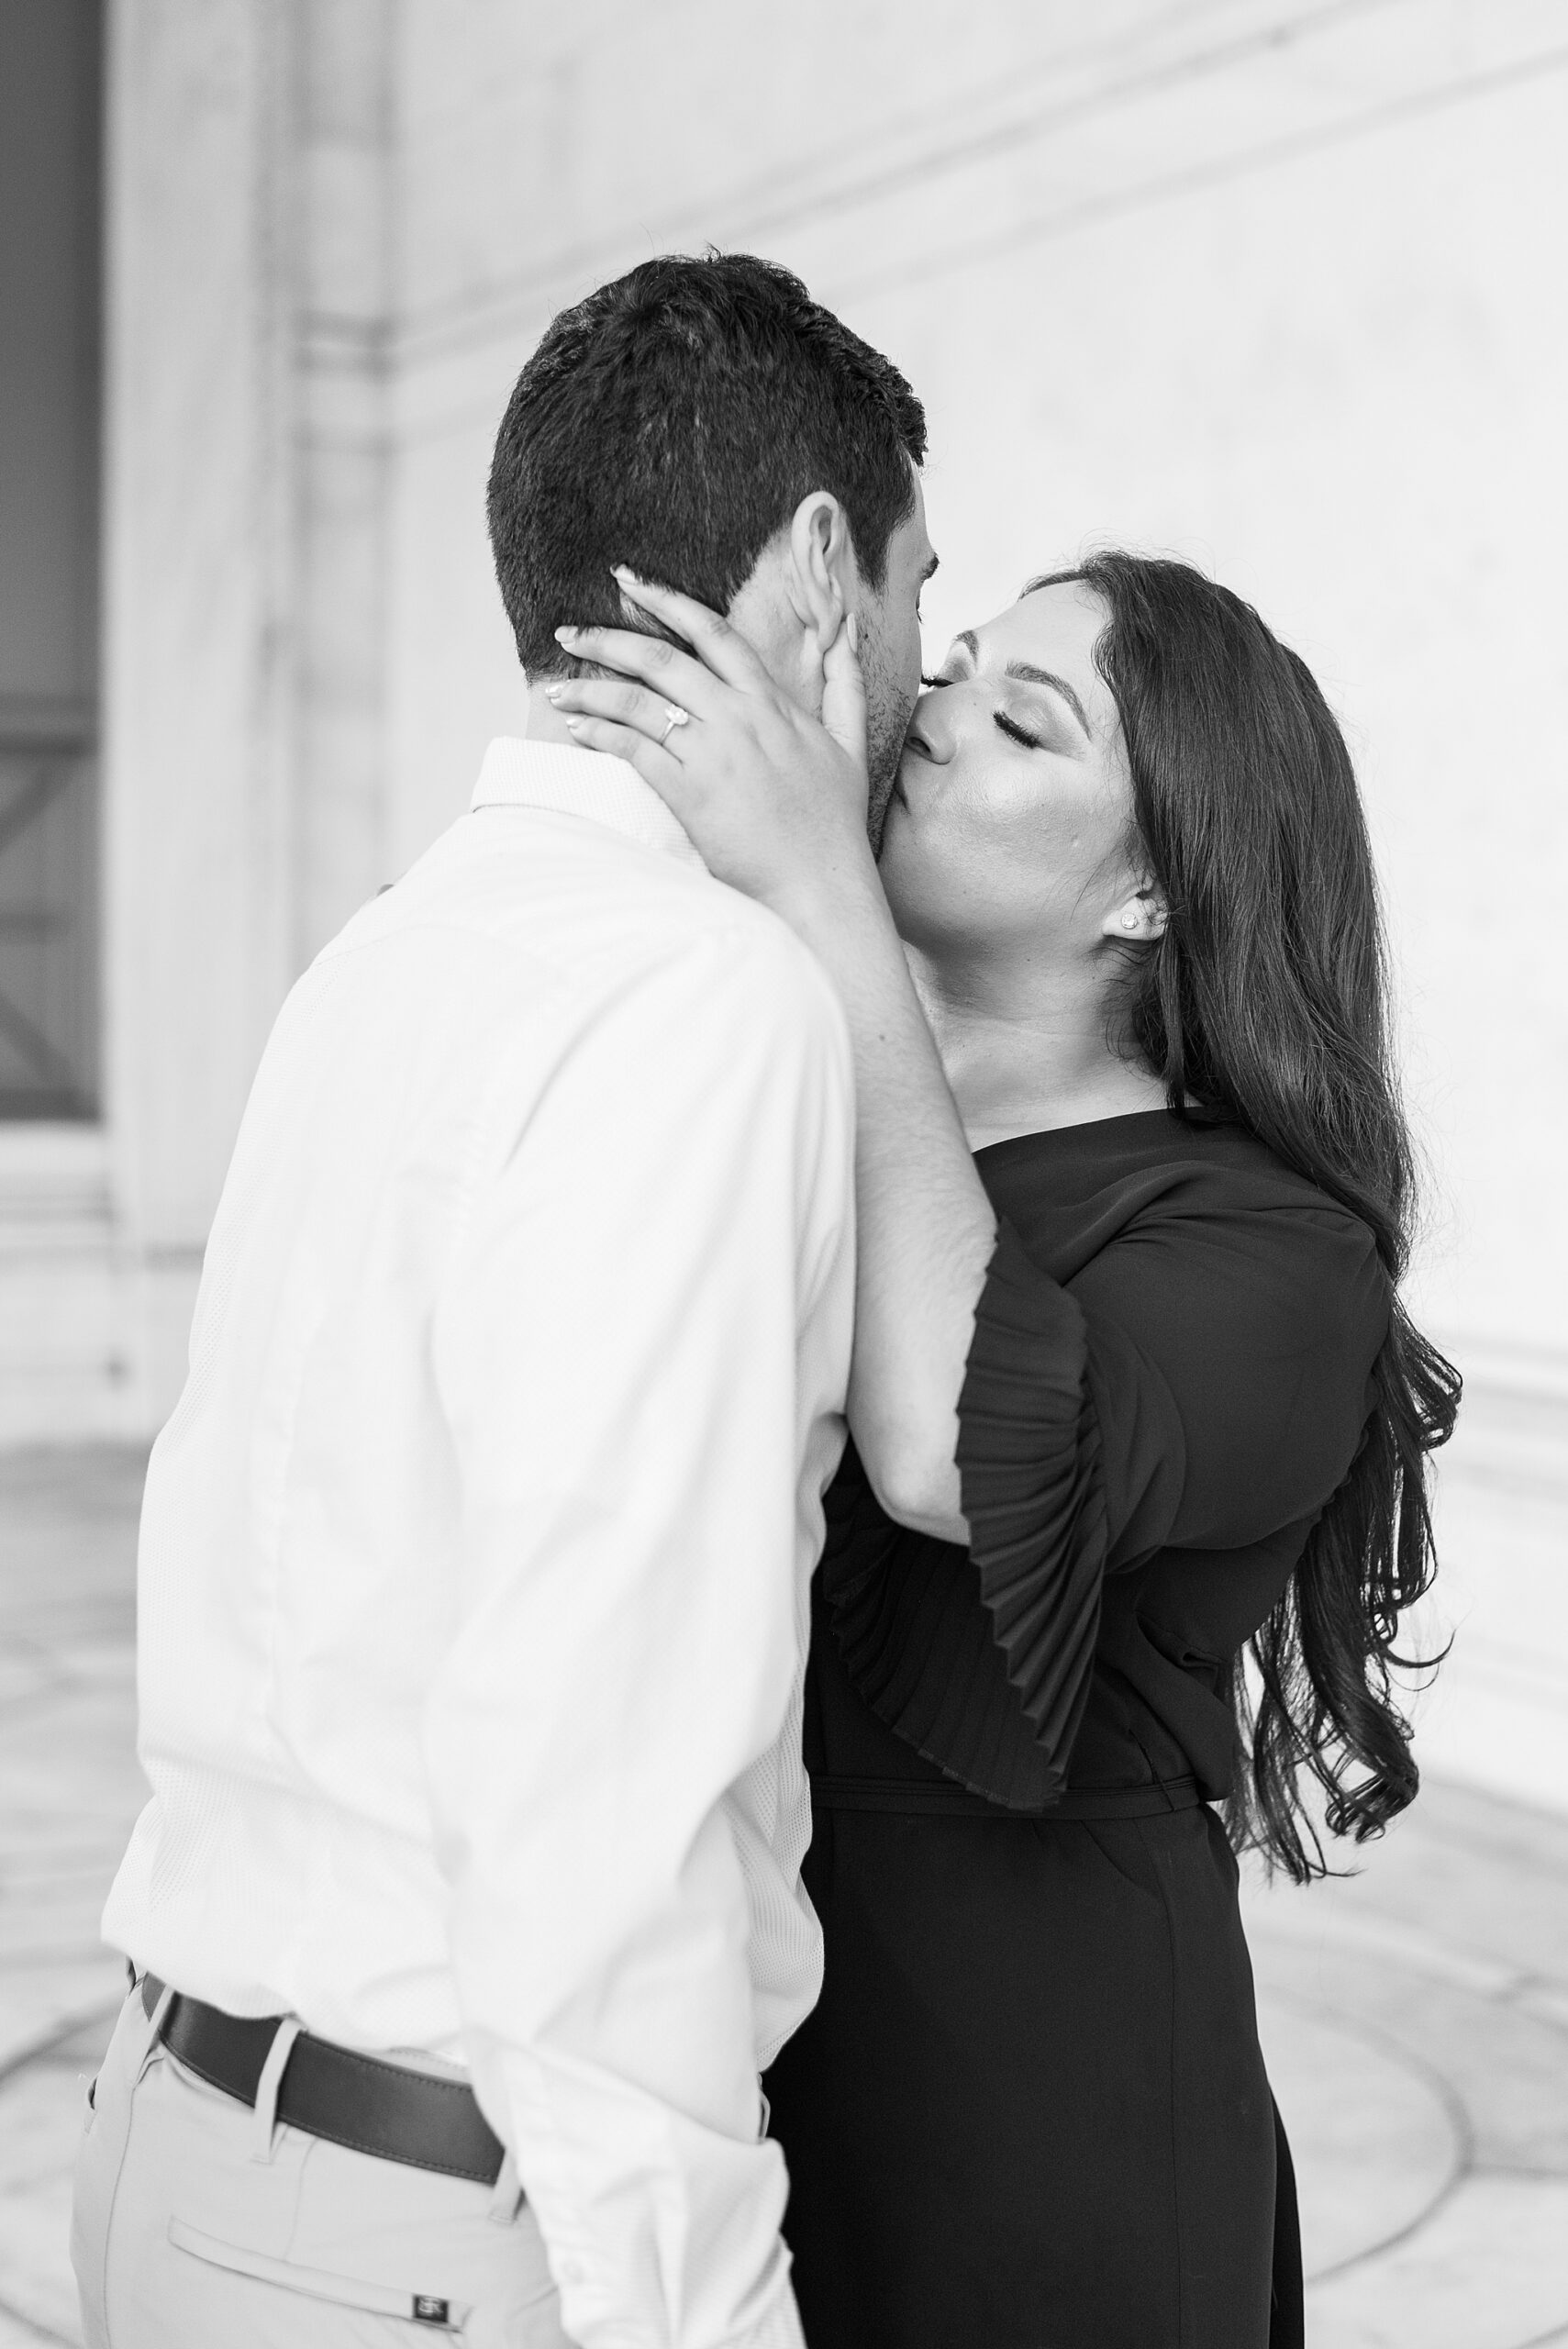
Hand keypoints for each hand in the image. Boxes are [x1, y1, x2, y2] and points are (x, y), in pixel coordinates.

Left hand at [545, 571, 877, 913]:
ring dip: (589, 689)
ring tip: (556, 687)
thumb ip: (845, 683)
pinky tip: (576, 728)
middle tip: (568, 634)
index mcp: (771, 702)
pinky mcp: (690, 794)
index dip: (666, 600)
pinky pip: (634, 750)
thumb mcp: (850, 744)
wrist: (821, 883)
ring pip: (638, 703)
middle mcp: (737, 718)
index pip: (713, 632)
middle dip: (607, 639)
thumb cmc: (834, 821)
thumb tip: (848, 630)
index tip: (628, 582)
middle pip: (661, 659)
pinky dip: (600, 734)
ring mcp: (712, 755)